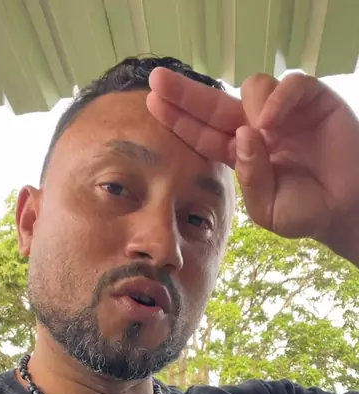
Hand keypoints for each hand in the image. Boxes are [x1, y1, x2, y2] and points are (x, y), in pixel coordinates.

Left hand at [147, 69, 358, 260]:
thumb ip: (251, 179)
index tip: (153, 104)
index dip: (180, 119)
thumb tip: (245, 136)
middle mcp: (257, 128)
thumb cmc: (306, 212)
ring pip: (251, 89)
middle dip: (186, 93)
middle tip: (158, 81)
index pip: (204, 133)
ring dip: (248, 107)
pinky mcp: (312, 100)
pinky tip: (273, 119)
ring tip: (264, 133)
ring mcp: (283, 113)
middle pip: (214, 104)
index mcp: (241, 154)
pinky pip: (290, 85)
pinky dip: (279, 98)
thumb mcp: (268, 210)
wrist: (345, 210)